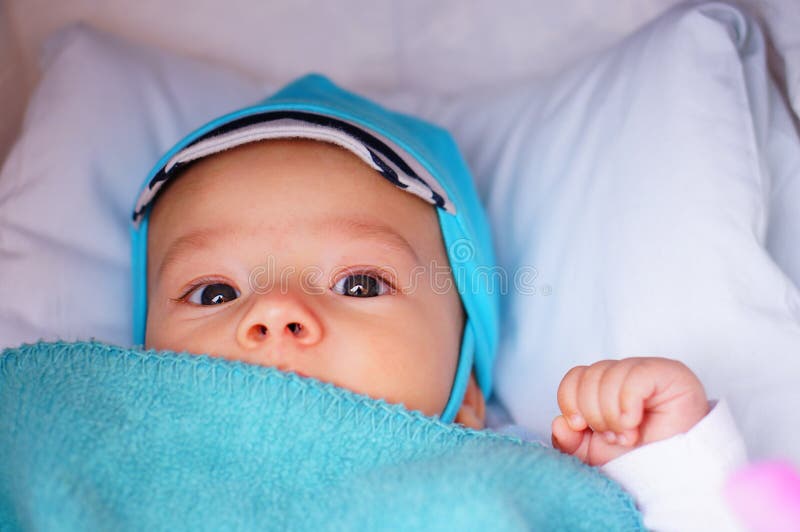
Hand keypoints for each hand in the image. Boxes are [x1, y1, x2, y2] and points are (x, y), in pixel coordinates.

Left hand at [551, 357, 708, 465]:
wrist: (677, 476)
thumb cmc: (639, 461)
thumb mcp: (593, 455)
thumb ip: (569, 441)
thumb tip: (559, 423)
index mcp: (604, 386)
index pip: (575, 376)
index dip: (570, 402)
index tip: (582, 428)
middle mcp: (624, 374)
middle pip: (589, 376)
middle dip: (595, 414)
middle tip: (614, 437)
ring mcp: (647, 371)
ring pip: (608, 375)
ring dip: (613, 415)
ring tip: (628, 435)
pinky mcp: (670, 373)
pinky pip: (634, 376)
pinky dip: (627, 404)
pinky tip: (634, 423)